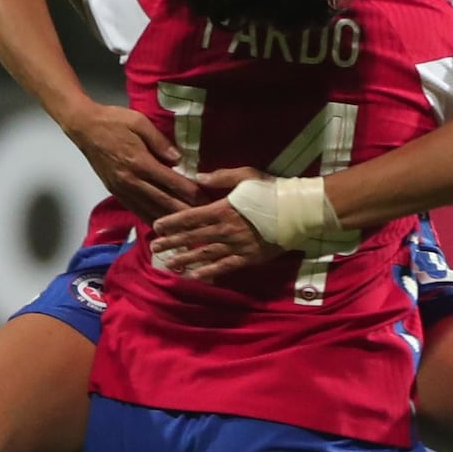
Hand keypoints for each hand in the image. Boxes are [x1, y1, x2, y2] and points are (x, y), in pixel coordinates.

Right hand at [66, 103, 207, 219]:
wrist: (84, 127)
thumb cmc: (114, 121)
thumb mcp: (139, 122)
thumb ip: (160, 142)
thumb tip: (179, 159)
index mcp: (140, 162)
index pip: (171, 182)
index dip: (191, 193)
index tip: (208, 200)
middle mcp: (131, 180)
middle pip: (163, 202)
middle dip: (185, 212)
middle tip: (204, 220)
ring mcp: (122, 189)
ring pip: (150, 211)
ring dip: (170, 221)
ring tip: (188, 229)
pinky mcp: (116, 192)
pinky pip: (136, 210)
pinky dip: (151, 219)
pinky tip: (163, 227)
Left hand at [147, 176, 292, 278]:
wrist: (298, 211)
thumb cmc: (272, 190)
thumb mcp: (247, 175)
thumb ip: (221, 177)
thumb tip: (198, 178)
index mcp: (223, 208)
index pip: (192, 216)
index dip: (173, 222)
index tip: (157, 226)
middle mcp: (226, 229)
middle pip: (193, 237)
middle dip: (172, 242)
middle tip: (154, 247)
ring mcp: (236, 246)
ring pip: (205, 254)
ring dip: (185, 259)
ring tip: (168, 264)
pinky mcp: (248, 258)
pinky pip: (225, 267)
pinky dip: (209, 272)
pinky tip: (195, 276)